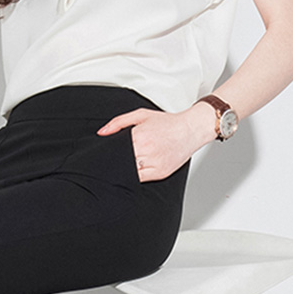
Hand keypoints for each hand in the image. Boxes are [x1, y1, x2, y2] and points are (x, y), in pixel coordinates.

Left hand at [96, 103, 215, 181]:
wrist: (190, 129)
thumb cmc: (167, 123)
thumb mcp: (141, 115)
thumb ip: (118, 122)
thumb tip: (101, 133)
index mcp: (139, 135)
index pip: (115, 150)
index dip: (107, 154)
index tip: (103, 155)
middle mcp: (146, 150)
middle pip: (121, 162)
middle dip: (114, 162)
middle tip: (108, 162)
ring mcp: (154, 164)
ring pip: (130, 172)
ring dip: (124, 170)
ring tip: (123, 164)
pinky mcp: (160, 173)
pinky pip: (140, 179)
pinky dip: (134, 176)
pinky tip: (134, 170)